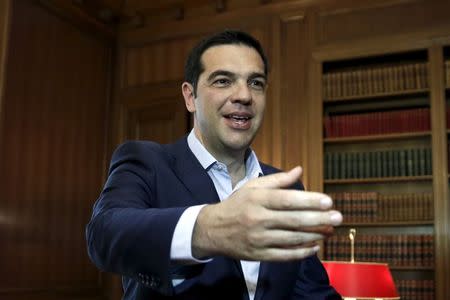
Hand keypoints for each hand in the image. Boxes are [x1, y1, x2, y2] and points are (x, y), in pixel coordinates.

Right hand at [191, 166, 342, 261]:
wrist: (212, 230)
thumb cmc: (236, 204)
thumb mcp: (252, 187)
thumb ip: (277, 180)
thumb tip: (300, 170)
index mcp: (257, 199)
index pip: (286, 199)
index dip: (309, 201)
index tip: (328, 201)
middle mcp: (258, 219)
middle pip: (293, 220)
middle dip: (318, 219)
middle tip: (338, 217)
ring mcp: (258, 239)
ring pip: (292, 238)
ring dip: (314, 235)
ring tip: (330, 230)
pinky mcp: (259, 254)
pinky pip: (285, 255)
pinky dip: (302, 252)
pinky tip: (315, 246)